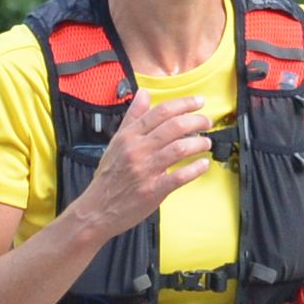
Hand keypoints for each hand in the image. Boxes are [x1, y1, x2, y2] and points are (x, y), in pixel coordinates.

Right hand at [66, 92, 212, 236]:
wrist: (97, 209)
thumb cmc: (109, 177)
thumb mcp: (116, 142)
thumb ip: (132, 117)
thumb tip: (143, 94)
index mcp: (128, 136)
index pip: (160, 111)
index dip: (184, 103)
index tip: (198, 102)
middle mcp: (137, 150)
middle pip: (174, 126)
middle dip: (197, 121)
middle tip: (206, 122)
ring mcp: (145, 170)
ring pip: (179, 148)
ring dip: (199, 143)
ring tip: (206, 143)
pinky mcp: (153, 190)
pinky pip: (179, 176)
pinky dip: (195, 169)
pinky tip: (203, 165)